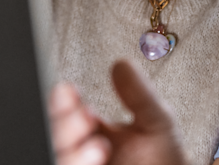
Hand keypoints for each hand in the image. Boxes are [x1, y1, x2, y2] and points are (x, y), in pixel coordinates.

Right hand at [49, 60, 187, 164]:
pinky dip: (78, 164)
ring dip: (72, 152)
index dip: (61, 101)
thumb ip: (139, 96)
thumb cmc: (164, 160)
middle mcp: (82, 152)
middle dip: (63, 124)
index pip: (64, 112)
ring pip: (59, 158)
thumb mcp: (155, 121)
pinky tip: (97, 159)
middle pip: (53, 135)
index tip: (69, 90)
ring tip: (100, 146)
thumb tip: (122, 64)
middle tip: (86, 117)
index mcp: (92, 132)